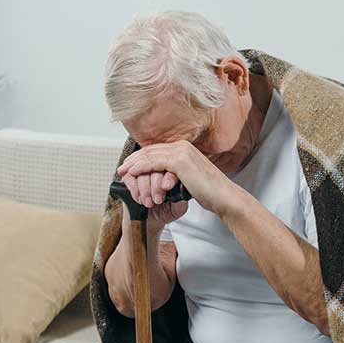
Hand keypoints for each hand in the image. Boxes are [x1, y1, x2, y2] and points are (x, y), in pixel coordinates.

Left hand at [117, 140, 235, 214]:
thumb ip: (176, 173)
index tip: (129, 166)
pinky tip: (132, 173)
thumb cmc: (209, 191)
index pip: (156, 150)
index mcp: (184, 148)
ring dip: (134, 165)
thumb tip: (163, 178)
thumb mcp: (189, 178)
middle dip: (133, 159)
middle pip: (150, 150)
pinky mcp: (179, 161)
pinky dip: (140, 168)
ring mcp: (181, 152)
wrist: (222, 196)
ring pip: (149, 156)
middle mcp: (182, 146)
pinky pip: (153, 163)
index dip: (140, 157)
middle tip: (121, 169)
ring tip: (123, 173)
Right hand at [118, 169, 188, 234]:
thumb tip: (181, 193)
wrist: (149, 220)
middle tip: (157, 200)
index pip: (173, 166)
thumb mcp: (177, 210)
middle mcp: (159, 168)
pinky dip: (134, 188)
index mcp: (174, 172)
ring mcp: (144, 169)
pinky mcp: (130, 175)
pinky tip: (139, 198)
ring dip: (144, 188)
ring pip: (142, 170)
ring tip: (148, 203)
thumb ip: (181, 202)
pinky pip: (129, 176)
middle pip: (156, 165)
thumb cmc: (165, 212)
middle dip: (155, 185)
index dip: (168, 176)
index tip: (167, 187)